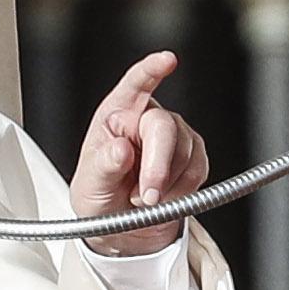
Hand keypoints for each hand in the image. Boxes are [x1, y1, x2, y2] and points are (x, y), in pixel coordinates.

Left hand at [72, 50, 208, 256]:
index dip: (151, 71)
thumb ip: (103, 167)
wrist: (122, 228)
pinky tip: (163, 198)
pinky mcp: (193, 155)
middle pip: (164, 127)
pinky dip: (181, 191)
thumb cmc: (100, 198)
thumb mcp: (90, 186)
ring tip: (142, 199)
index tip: (167, 61)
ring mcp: (173, 136)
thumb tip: (120, 149)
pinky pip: (198, 170)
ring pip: (185, 152)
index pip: (134, 85)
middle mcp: (146, 119)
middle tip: (146, 196)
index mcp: (116, 116)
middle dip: (158, 166)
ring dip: (167, 185)